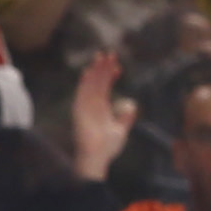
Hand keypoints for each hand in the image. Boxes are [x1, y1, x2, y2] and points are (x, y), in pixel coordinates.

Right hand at [66, 45, 134, 179]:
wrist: (98, 157)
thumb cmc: (107, 148)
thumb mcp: (121, 130)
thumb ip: (125, 118)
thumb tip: (131, 106)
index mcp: (101, 109)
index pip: (105, 87)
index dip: (111, 76)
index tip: (118, 66)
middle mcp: (92, 105)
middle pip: (97, 82)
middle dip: (103, 67)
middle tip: (109, 53)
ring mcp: (85, 107)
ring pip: (90, 84)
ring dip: (96, 70)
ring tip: (101, 55)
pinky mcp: (79, 110)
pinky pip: (81, 93)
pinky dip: (85, 82)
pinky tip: (89, 70)